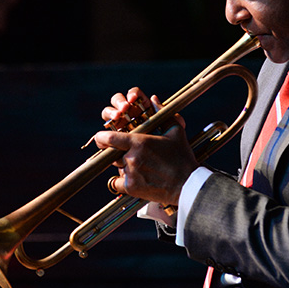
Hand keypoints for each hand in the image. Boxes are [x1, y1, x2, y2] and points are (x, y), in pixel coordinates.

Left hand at [96, 88, 197, 204]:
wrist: (187, 184)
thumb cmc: (182, 157)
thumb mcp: (175, 131)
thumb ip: (162, 113)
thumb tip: (154, 99)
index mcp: (139, 142)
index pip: (108, 138)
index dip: (101, 138)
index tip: (101, 138)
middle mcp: (131, 157)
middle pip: (112, 153)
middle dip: (117, 153)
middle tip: (129, 154)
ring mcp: (130, 173)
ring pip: (117, 167)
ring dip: (124, 166)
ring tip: (141, 168)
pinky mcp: (130, 188)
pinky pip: (116, 183)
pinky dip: (122, 182)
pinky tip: (136, 179)